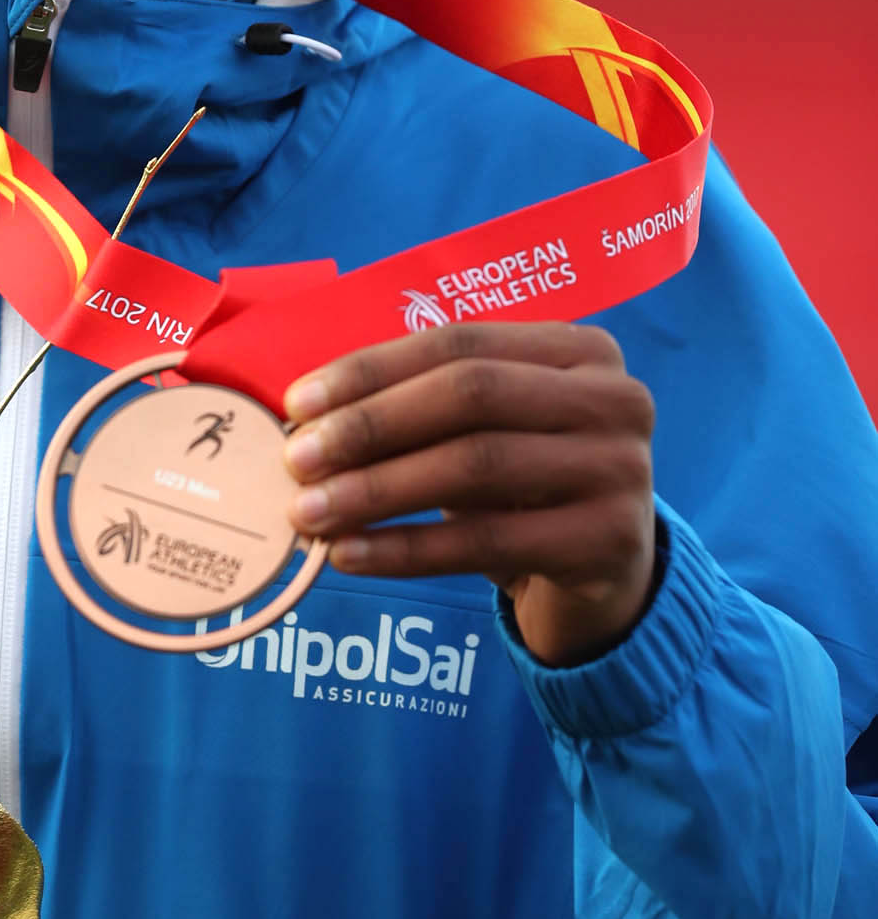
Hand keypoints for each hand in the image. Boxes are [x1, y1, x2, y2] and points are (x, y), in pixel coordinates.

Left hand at [282, 320, 656, 667]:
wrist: (610, 575)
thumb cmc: (526, 486)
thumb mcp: (489, 430)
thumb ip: (421, 405)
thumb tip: (306, 418)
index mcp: (579, 349)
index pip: (458, 343)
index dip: (371, 370)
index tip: (297, 403)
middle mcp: (614, 398)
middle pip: (469, 395)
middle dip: (370, 425)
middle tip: (297, 459)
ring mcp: (621, 470)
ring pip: (474, 466)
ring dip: (377, 490)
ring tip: (310, 514)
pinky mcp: (608, 541)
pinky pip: (486, 542)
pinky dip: (406, 549)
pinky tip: (350, 555)